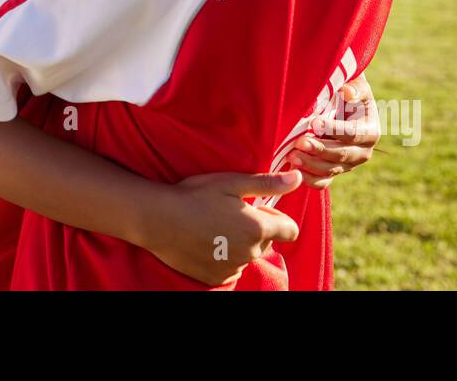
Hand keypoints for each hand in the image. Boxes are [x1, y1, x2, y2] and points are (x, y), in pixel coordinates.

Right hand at [146, 170, 303, 286]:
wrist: (158, 220)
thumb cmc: (194, 195)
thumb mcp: (231, 182)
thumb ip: (266, 183)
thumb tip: (297, 178)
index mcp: (258, 228)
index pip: (291, 230)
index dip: (277, 217)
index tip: (258, 208)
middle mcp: (250, 252)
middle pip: (267, 242)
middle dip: (256, 228)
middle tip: (230, 212)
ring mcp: (233, 267)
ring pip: (248, 254)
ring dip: (240, 243)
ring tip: (214, 226)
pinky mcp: (217, 277)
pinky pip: (231, 267)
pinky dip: (225, 256)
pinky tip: (206, 241)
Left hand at [287, 74, 380, 187]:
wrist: (342, 108)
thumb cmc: (348, 93)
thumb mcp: (356, 86)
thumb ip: (355, 88)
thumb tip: (347, 93)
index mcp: (370, 132)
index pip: (352, 134)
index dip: (334, 130)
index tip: (314, 123)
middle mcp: (363, 152)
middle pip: (341, 154)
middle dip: (319, 150)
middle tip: (299, 143)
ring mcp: (349, 165)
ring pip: (331, 170)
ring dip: (310, 165)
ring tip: (292, 156)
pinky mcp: (335, 172)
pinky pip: (323, 182)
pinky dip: (309, 179)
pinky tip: (294, 170)